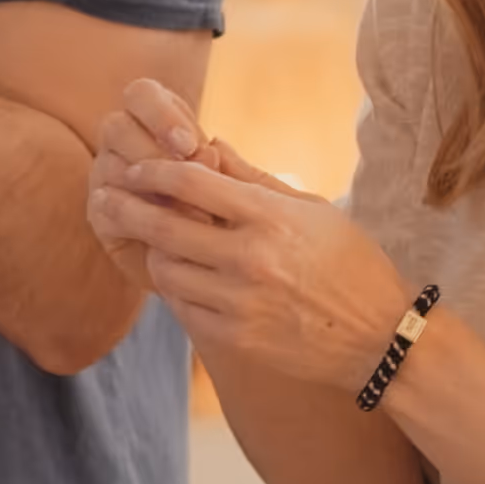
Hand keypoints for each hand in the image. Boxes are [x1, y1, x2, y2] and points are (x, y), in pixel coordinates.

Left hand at [88, 89, 406, 388]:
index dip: (152, 171)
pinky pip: (183, 307)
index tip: (134, 169)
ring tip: (155, 243)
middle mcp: (250, 258)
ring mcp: (240, 302)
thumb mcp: (312, 210)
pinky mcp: (235, 338)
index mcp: (270, 217)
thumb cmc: (351, 264)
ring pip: (165, 269)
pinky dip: (177, 290)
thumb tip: (210, 144)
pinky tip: (181, 279)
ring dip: (154, 252)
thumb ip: (255, 179)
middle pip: (162, 224)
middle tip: (104, 199)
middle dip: (125, 207)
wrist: (381, 339)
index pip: (190, 181)